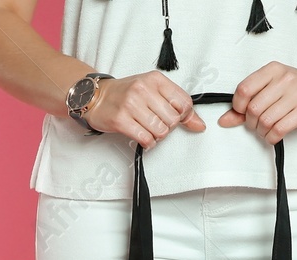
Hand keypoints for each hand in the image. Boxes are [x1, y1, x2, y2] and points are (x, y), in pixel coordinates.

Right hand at [87, 71, 205, 147]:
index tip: (172, 116)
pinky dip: (148, 143)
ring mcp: (131, 104)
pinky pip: (146, 139)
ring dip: (157, 136)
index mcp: (155, 79)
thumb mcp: (153, 91)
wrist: (96, 96)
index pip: (184, 103)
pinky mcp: (120, 120)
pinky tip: (143, 137)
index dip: (182, 115)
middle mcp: (143, 89)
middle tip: (157, 124)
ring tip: (148, 130)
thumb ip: (177, 106)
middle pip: (173, 120)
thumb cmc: (126, 94)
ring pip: (161, 131)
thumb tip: (199, 125)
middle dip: (168, 127)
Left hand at [219, 62, 296, 143]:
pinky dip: (272, 137)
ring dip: (262, 132)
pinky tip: (275, 135)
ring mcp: (296, 94)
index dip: (238, 107)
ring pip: (265, 121)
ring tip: (267, 130)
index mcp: (273, 70)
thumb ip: (248, 103)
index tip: (244, 112)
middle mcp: (284, 79)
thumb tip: (224, 120)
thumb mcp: (274, 88)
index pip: (244, 89)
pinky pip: (279, 129)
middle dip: (251, 123)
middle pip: (253, 109)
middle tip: (258, 124)